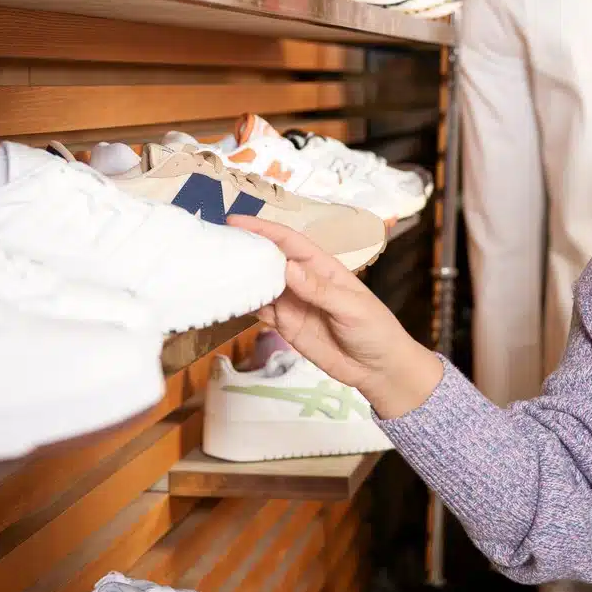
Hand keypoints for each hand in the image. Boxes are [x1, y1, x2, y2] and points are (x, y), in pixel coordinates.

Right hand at [228, 216, 444, 418]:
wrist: (378, 369)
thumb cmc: (374, 329)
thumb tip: (286, 266)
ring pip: (260, 284)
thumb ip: (318, 289)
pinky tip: (227, 299)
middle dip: (245, 249)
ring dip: (240, 277)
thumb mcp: (351, 307)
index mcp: (321, 267)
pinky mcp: (285, 325)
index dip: (264, 229)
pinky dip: (244, 304)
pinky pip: (260, 311)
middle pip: (269, 259)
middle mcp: (302, 280)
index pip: (289, 241)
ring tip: (213, 269)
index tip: (236, 221)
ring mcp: (292, 303)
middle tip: (213, 244)